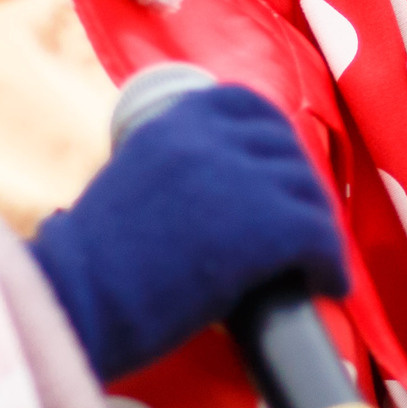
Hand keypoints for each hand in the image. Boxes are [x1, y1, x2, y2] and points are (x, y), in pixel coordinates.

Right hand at [27, 84, 346, 382]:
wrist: (75, 301)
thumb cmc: (93, 262)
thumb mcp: (135, 178)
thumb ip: (178, 165)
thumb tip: (228, 189)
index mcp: (174, 120)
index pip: (246, 106)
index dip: (273, 140)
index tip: (279, 171)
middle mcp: (210, 136)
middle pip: (285, 149)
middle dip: (299, 186)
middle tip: (301, 227)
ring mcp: (239, 176)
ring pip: (309, 191)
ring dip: (316, 227)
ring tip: (314, 261)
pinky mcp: (264, 225)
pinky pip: (320, 236)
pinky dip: (331, 263)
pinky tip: (327, 285)